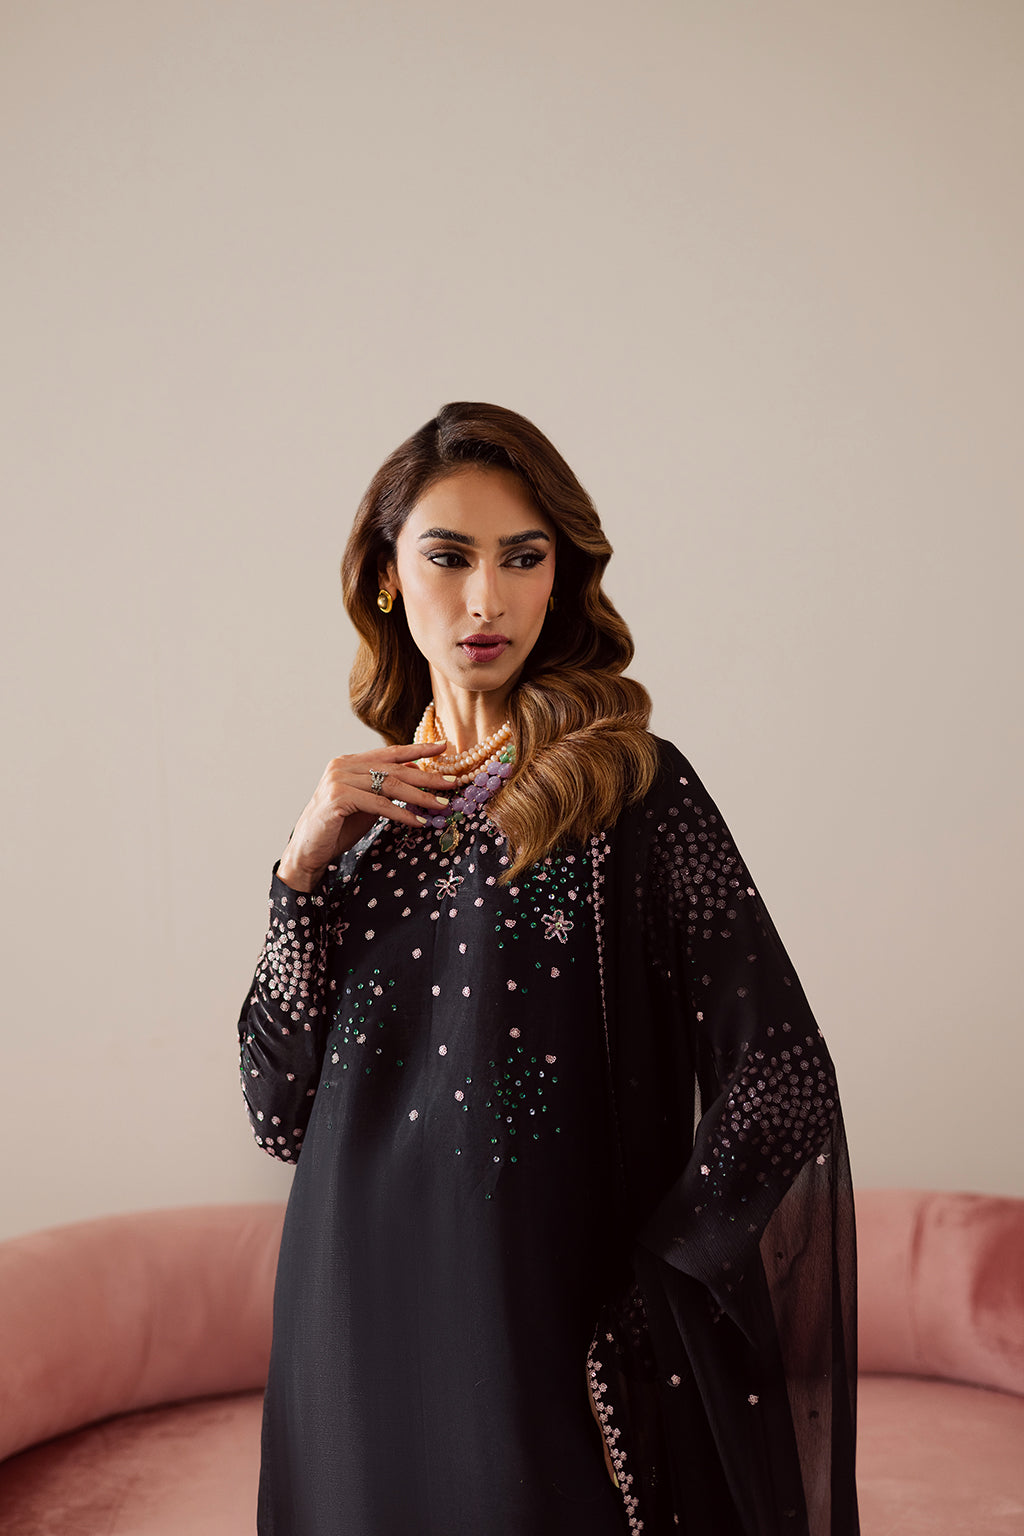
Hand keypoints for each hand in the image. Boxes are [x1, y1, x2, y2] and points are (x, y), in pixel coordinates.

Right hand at [277, 741, 453, 889]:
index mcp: (350, 762)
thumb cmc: (338, 827)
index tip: (444, 746)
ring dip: (420, 797)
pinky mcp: (337, 798)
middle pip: (394, 769)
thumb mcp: (368, 802)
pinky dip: (401, 813)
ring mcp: (338, 780)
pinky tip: (418, 821)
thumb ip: (386, 786)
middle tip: (452, 783)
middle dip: (427, 776)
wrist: (308, 850)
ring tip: (442, 805)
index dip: (418, 749)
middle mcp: (343, 765)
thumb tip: (417, 771)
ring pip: (389, 785)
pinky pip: (379, 804)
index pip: (390, 752)